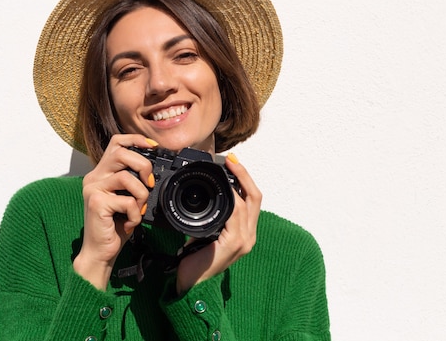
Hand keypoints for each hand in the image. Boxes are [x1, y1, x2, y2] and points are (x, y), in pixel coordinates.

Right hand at [73, 134, 156, 289]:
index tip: (152, 147)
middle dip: (143, 166)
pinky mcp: (97, 203)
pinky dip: (135, 214)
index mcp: (101, 173)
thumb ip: (133, 182)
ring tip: (137, 210)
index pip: (116, 143)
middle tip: (149, 183)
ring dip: (141, 196)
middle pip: (121, 153)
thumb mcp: (126, 199)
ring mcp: (93, 189)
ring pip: (126, 178)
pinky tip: (130, 223)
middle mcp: (94, 177)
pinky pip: (127, 201)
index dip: (135, 140)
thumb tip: (152, 172)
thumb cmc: (115, 226)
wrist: (100, 252)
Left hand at [175, 153, 261, 293]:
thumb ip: (211, 219)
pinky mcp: (233, 244)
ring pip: (246, 204)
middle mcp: (248, 236)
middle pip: (256, 198)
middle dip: (244, 175)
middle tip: (232, 160)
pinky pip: (235, 216)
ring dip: (237, 183)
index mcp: (244, 232)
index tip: (232, 163)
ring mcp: (243, 241)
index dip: (245, 180)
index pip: (252, 200)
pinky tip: (225, 190)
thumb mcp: (205, 234)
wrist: (190, 285)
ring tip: (227, 169)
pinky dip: (231, 200)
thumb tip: (202, 199)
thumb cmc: (195, 261)